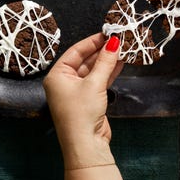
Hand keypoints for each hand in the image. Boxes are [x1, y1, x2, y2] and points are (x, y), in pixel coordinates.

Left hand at [43, 33, 122, 168]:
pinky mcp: (89, 100)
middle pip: (85, 60)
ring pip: (93, 70)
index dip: (92, 42)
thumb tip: (114, 42)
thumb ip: (105, 61)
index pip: (75, 51)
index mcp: (57, 75)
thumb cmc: (82, 113)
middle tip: (117, 40)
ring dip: (107, 61)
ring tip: (122, 49)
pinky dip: (109, 72)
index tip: (107, 33)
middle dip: (101, 51)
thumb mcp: (94, 83)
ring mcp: (77, 91)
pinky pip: (98, 80)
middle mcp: (64, 82)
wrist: (86, 146)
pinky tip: (120, 63)